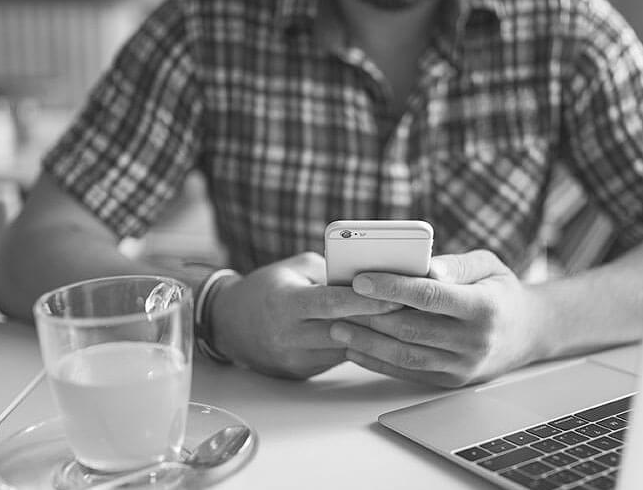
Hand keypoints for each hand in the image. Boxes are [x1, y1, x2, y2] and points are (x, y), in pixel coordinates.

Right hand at [207, 252, 401, 379]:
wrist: (229, 325)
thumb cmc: (266, 288)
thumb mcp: (295, 269)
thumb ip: (330, 272)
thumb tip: (371, 274)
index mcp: (285, 304)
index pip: (332, 303)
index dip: (366, 301)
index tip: (395, 295)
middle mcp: (289, 336)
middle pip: (345, 329)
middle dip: (381, 319)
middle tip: (414, 309)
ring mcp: (296, 359)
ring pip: (347, 348)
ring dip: (375, 335)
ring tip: (404, 321)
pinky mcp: (302, 373)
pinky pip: (338, 357)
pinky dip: (358, 345)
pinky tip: (380, 335)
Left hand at [331, 250, 543, 386]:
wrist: (528, 332)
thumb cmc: (500, 290)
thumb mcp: (488, 265)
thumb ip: (456, 264)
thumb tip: (425, 265)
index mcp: (484, 307)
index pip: (430, 296)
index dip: (393, 288)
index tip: (361, 279)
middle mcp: (474, 341)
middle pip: (412, 329)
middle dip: (370, 316)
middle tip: (337, 302)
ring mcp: (462, 366)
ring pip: (405, 355)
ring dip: (367, 342)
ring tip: (338, 326)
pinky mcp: (451, 381)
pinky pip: (408, 372)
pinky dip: (378, 361)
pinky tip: (355, 347)